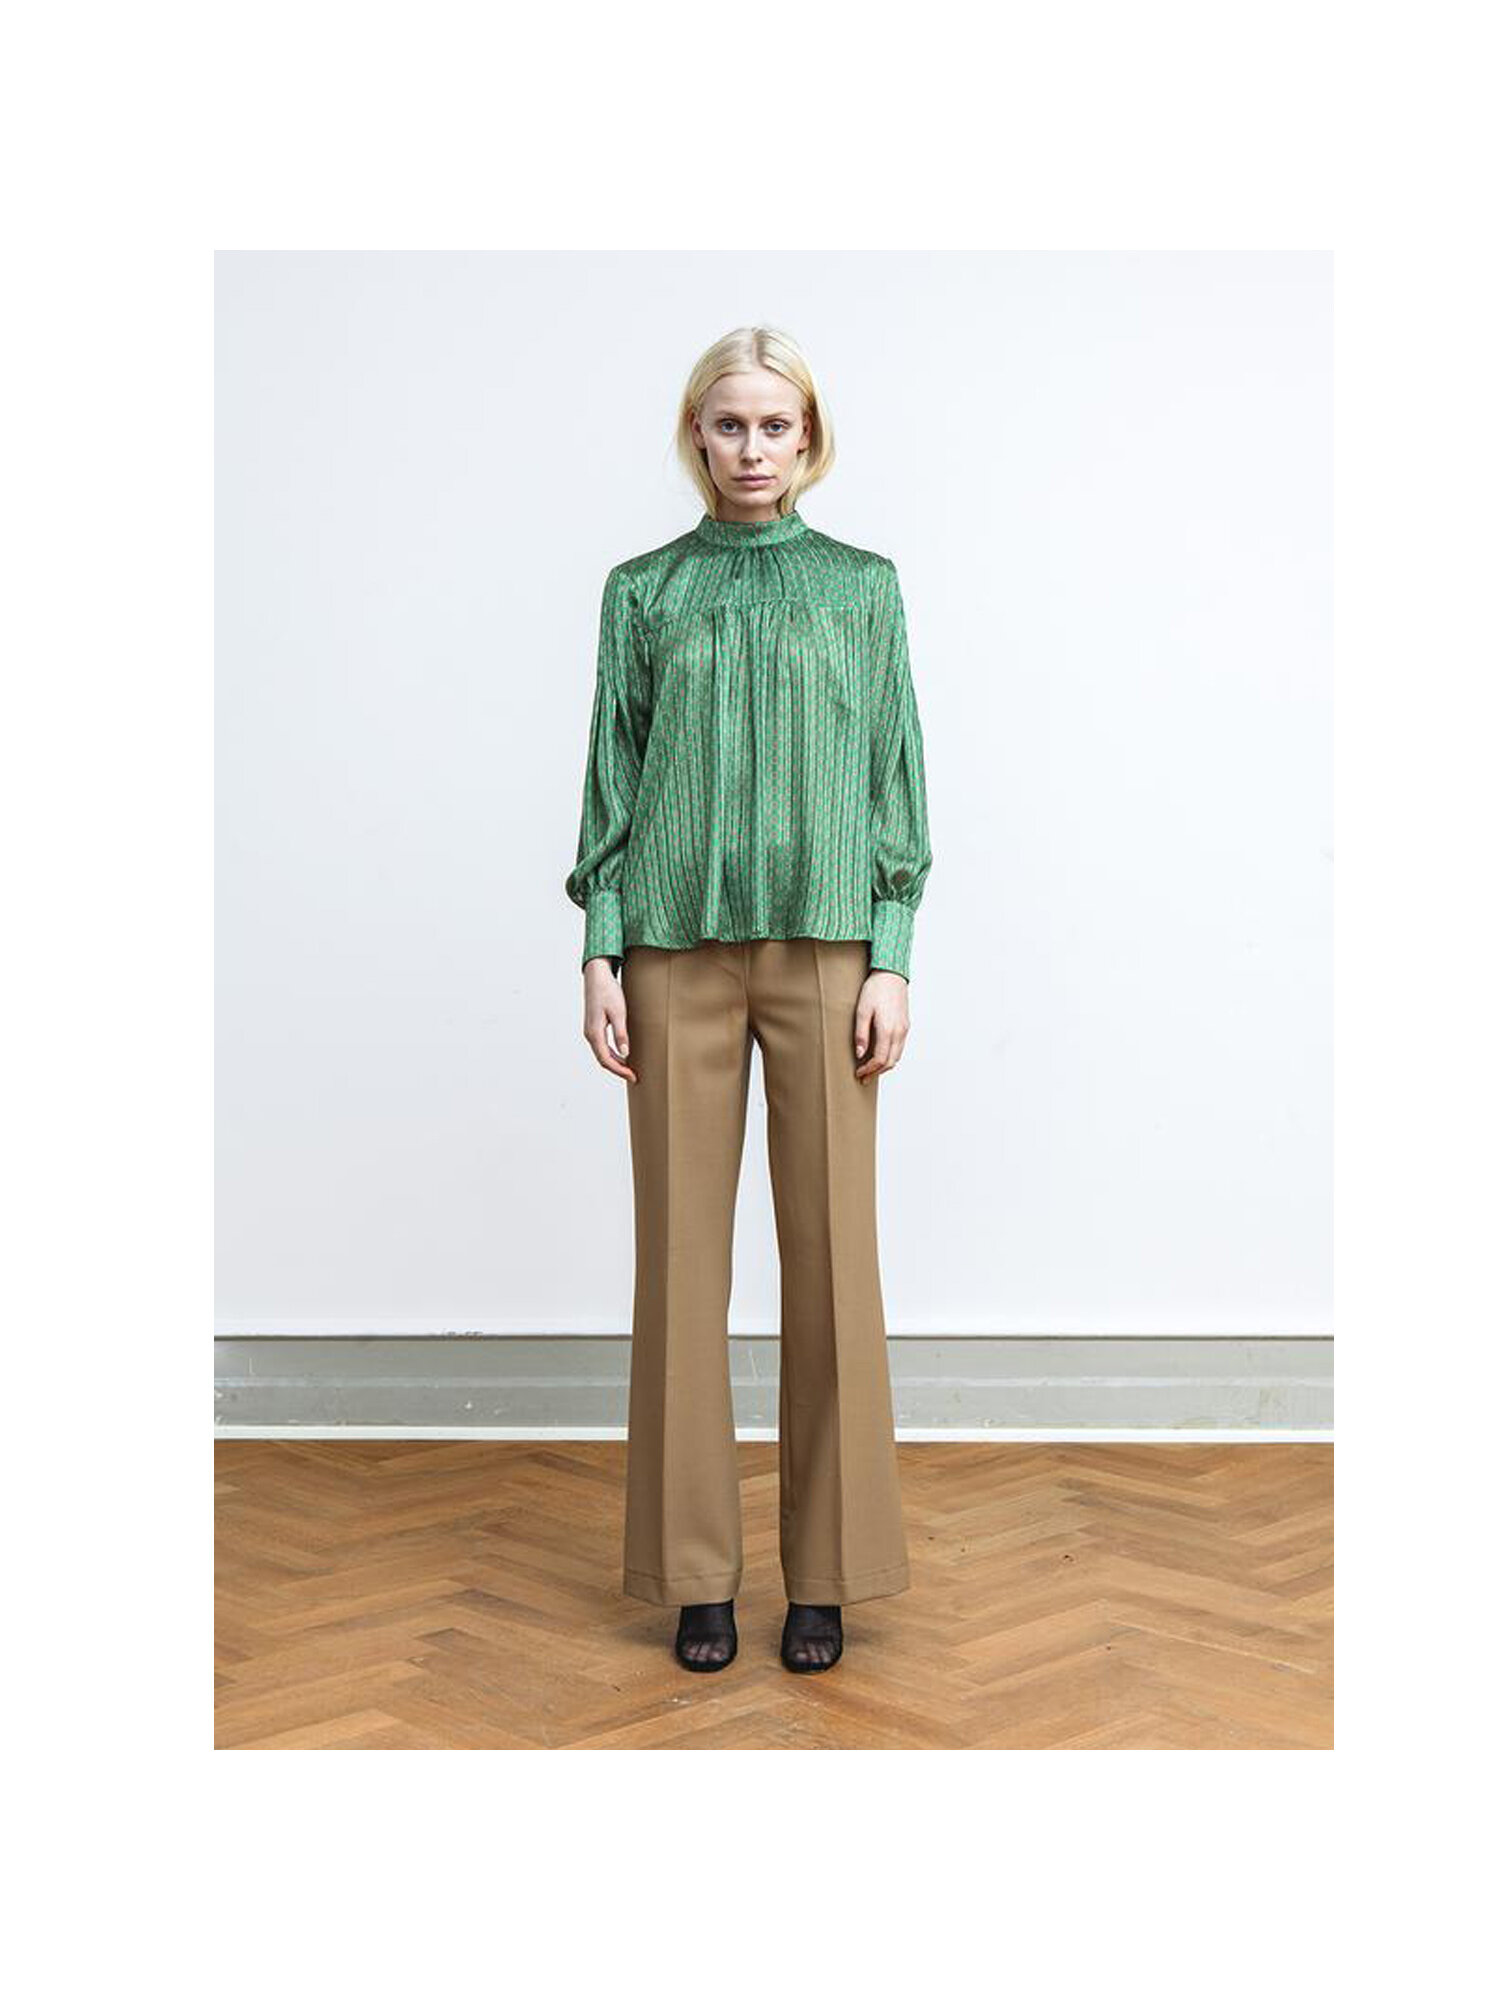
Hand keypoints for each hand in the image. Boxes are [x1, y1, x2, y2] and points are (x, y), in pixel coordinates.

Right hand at [582, 956, 637, 1082]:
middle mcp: (589, 1034)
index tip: (633, 1076)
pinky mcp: (594, 1027)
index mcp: (594, 1033)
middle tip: (634, 1076)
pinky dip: (611, 1055)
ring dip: (615, 1063)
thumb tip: (625, 1053)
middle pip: (602, 1060)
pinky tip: (622, 1055)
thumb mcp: (618, 1012)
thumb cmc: (608, 991)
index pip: (606, 1060)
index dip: (619, 1071)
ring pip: (602, 1054)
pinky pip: (602, 1047)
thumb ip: (621, 1034)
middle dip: (618, 1070)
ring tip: (629, 1069)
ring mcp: (590, 1031)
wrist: (597, 976)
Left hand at [854, 969, 909, 1080]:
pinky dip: (890, 1056)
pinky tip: (880, 1054)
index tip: (859, 1073)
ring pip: (897, 1056)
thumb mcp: (862, 1010)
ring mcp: (904, 1029)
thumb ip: (861, 1034)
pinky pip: (900, 1047)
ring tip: (871, 1069)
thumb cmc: (875, 989)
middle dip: (876, 1072)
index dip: (868, 1070)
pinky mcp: (905, 1025)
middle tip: (863, 1077)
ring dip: (884, 1066)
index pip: (880, 1059)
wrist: (891, 974)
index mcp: (888, 1030)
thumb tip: (860, 1053)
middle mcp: (899, 1032)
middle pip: (890, 1062)